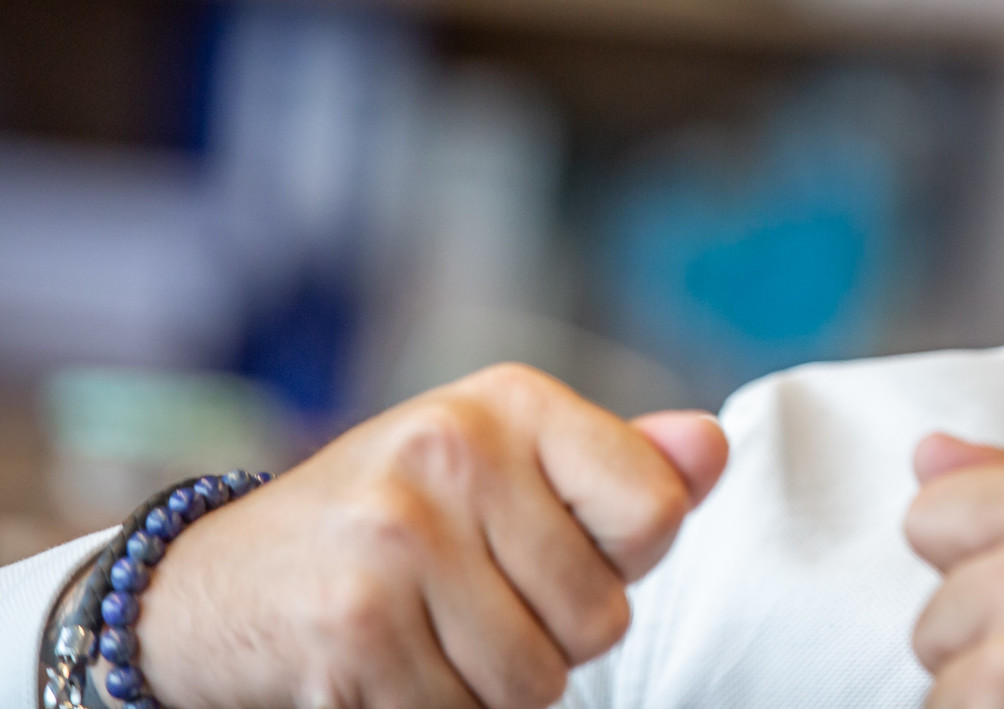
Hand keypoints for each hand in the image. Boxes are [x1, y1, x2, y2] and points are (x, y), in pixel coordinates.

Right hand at [135, 363, 727, 708]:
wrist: (210, 585)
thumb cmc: (390, 521)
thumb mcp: (501, 463)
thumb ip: (618, 464)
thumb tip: (713, 448)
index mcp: (508, 404)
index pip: (655, 513)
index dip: (622, 560)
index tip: (562, 548)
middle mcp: (453, 452)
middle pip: (600, 618)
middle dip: (552, 637)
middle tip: (476, 601)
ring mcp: (398, 539)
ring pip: (536, 684)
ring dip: (495, 687)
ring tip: (435, 633)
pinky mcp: (353, 629)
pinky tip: (391, 666)